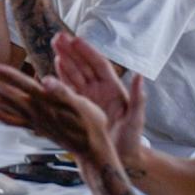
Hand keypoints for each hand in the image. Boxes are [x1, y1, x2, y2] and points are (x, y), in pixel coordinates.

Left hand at [0, 63, 117, 161]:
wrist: (91, 148)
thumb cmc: (90, 123)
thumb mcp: (82, 104)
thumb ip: (62, 91)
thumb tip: (47, 81)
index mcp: (47, 101)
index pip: (23, 85)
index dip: (8, 75)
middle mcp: (35, 111)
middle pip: (7, 95)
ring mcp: (31, 120)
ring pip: (4, 107)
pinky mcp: (31, 127)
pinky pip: (9, 120)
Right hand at [52, 32, 145, 166]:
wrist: (121, 157)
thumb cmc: (131, 139)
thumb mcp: (136, 119)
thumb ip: (138, 98)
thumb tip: (140, 76)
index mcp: (113, 88)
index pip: (99, 65)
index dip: (87, 51)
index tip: (76, 39)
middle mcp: (100, 89)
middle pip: (83, 64)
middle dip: (71, 50)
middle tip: (58, 37)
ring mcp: (88, 96)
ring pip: (74, 73)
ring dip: (64, 58)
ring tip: (54, 45)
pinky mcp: (79, 104)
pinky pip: (69, 86)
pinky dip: (61, 75)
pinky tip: (54, 64)